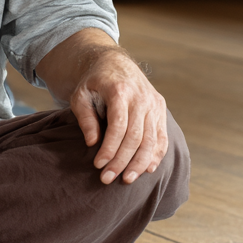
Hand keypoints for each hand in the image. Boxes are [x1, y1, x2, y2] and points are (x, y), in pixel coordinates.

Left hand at [70, 49, 167, 185]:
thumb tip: (92, 143)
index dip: (109, 149)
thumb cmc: (94, 82)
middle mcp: (141, 97)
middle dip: (122, 161)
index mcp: (120, 91)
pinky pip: (161, 136)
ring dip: (140, 163)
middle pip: (135, 136)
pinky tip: (146, 169)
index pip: (118, 126)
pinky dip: (156, 155)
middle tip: (108, 179)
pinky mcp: (160, 109)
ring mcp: (153, 103)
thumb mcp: (80, 95)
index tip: (98, 165)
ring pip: (151, 139)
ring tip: (127, 179)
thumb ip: (85, 117)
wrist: (115, 63)